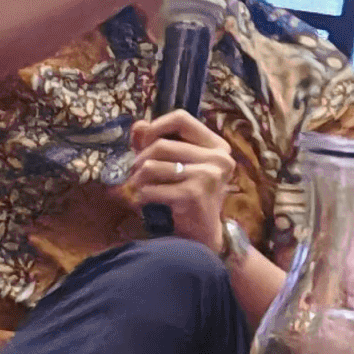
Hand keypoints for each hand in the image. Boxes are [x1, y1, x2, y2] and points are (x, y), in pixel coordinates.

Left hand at [122, 108, 236, 241]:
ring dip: (137, 180)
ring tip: (138, 188)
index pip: (181, 118)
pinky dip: (140, 197)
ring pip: (151, 166)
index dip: (156, 127)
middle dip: (139, 161)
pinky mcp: (195, 194)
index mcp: (217, 146)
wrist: (203, 235)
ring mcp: (209, 175)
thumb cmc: (188, 197)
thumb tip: (139, 125)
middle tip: (134, 175)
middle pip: (160, 144)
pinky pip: (151, 188)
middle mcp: (219, 158)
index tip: (145, 144)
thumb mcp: (176, 165)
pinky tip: (145, 202)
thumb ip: (157, 142)